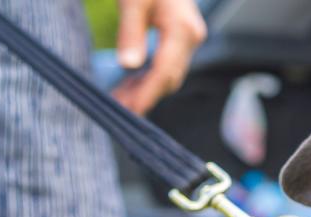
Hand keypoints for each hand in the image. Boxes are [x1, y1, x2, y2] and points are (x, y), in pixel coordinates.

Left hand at [112, 0, 206, 114]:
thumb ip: (131, 33)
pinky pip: (167, 63)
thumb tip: (128, 66)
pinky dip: (149, 75)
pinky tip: (130, 83)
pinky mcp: (181, 36)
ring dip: (145, 88)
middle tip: (118, 109)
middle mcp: (191, 37)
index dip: (147, 94)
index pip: (165, 72)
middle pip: (170, 77)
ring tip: (121, 100)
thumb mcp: (133, 0)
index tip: (130, 111)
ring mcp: (189, 37)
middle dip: (145, 95)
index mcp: (182, 30)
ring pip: (169, 73)